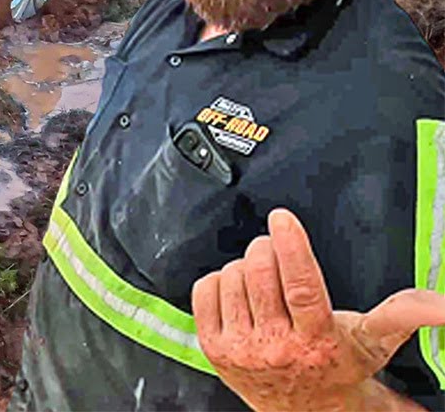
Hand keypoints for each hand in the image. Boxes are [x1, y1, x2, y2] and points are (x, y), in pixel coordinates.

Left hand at [192, 208, 444, 411]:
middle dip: (268, 250)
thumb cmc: (338, 364)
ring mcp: (241, 348)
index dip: (291, 247)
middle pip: (260, 272)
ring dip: (245, 267)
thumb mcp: (374, 340)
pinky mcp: (212, 347)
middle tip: (277, 252)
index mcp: (316, 339)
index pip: (300, 287)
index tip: (283, 218)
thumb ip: (405, 314)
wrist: (304, 408)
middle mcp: (275, 346)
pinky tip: (239, 294)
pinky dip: (219, 281)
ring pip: (232, 276)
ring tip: (264, 283)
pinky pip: (205, 290)